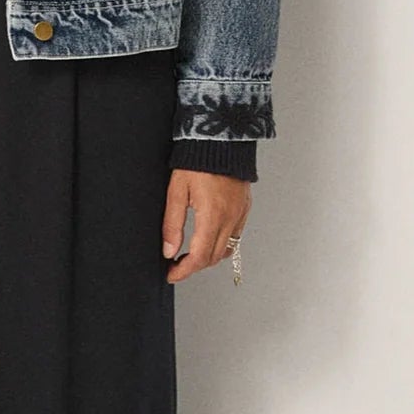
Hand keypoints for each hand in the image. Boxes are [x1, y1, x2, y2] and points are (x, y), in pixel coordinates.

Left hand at [161, 169, 250, 283]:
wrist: (220, 139)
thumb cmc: (196, 161)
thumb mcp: (176, 191)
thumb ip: (172, 224)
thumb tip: (169, 251)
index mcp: (212, 215)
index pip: (199, 256)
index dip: (184, 271)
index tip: (171, 275)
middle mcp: (230, 218)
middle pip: (213, 257)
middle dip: (194, 266)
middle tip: (176, 266)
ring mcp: (240, 214)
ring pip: (226, 249)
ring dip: (208, 257)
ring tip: (189, 254)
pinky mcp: (244, 208)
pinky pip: (235, 236)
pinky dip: (221, 244)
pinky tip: (208, 239)